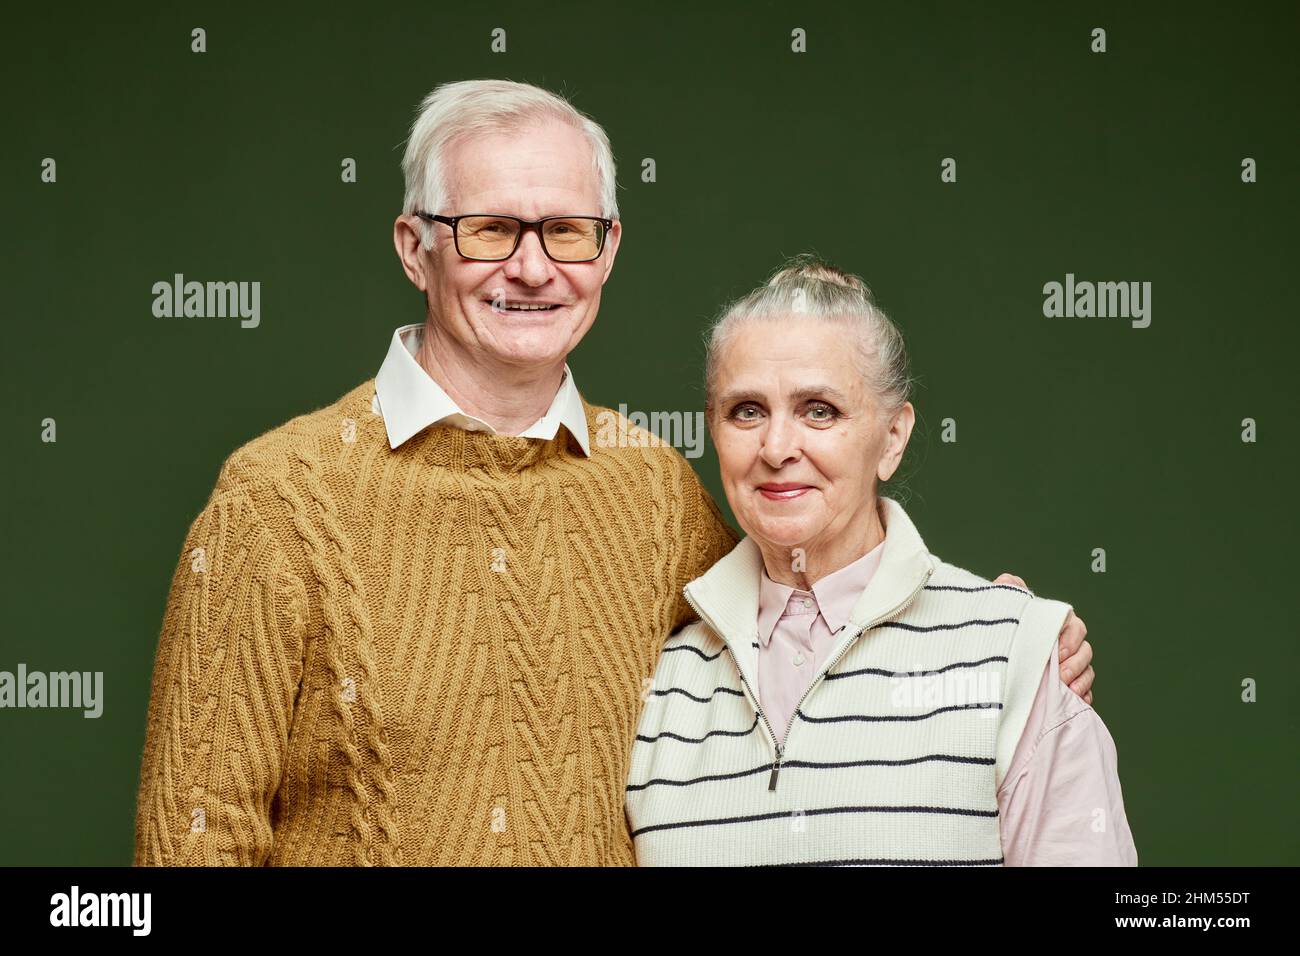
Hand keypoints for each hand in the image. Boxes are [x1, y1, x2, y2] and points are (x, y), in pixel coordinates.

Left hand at [993, 573, 1093, 705]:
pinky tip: (1073, 700)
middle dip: (1075, 663)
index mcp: (1055, 625)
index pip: (1075, 627)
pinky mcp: (1067, 686)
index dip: (1071, 639)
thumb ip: (1006, 593)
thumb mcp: (1000, 613)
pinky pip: (1084, 691)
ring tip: (1066, 689)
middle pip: (1085, 651)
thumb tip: (1009, 581)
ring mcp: (1069, 666)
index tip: (1059, 652)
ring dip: (1081, 680)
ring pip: (1087, 671)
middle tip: (1060, 675)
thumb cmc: (999, 633)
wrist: (987, 665)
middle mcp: (1066, 645)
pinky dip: (1082, 696)